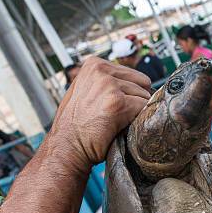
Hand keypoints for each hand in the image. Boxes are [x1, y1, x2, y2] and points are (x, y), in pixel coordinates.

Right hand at [51, 57, 150, 171]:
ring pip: (145, 97)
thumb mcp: (85, 92)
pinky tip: (119, 127)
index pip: (133, 75)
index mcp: (94, 65)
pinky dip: (138, 121)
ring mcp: (109, 85)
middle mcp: (101, 71)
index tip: (114, 107)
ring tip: (114, 122)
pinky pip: (145, 109)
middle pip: (142, 83)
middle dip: (135, 101)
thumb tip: (134, 82)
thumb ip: (105, 82)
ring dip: (135, 113)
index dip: (130, 94)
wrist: (67, 147)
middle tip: (116, 117)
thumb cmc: (76, 126)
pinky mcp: (118, 103)